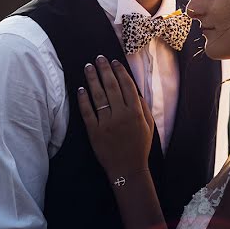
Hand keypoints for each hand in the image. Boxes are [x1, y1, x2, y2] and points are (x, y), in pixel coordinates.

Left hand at [77, 56, 154, 178]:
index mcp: (136, 112)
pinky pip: (88, 112)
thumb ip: (143, 107)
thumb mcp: (148, 126)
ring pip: (98, 96)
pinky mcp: (94, 132)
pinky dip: (83, 100)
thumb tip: (134, 90)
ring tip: (88, 67)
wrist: (127, 170)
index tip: (114, 62)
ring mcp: (107, 124)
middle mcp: (121, 115)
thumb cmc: (139, 147)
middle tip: (99, 58)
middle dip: (104, 70)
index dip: (120, 72)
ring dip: (92, 79)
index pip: (127, 86)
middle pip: (111, 87)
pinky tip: (81, 89)